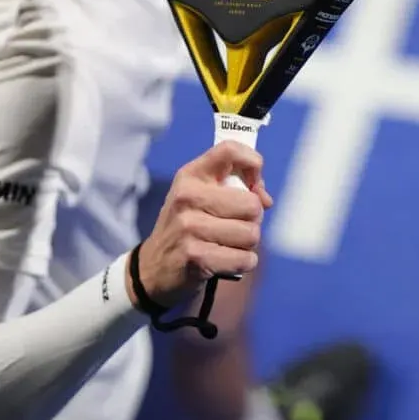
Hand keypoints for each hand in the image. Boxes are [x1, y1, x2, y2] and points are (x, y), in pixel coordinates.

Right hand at [128, 142, 273, 308]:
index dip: (253, 164)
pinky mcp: (196, 257)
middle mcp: (188, 197)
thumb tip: (265, 200)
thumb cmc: (187, 227)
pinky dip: (243, 263)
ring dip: (247, 244)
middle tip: (233, 226)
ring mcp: (190, 227)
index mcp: (191, 175)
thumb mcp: (201, 196)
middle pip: (252, 204)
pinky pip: (246, 259)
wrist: (152, 268)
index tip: (253, 185)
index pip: (230, 151)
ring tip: (226, 244)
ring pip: (252, 234)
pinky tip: (225, 261)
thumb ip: (236, 187)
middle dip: (252, 220)